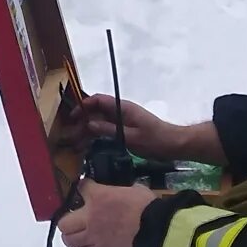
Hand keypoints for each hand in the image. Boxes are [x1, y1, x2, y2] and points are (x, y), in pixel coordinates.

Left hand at [57, 181, 155, 246]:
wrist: (156, 233)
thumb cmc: (148, 209)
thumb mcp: (138, 191)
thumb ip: (129, 190)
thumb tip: (133, 190)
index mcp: (99, 196)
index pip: (81, 187)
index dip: (83, 187)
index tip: (85, 189)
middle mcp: (90, 216)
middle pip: (65, 221)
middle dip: (68, 220)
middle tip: (75, 220)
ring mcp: (93, 236)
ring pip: (69, 239)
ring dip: (70, 238)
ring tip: (74, 237)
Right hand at [60, 94, 215, 161]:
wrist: (175, 145)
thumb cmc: (156, 140)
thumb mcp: (131, 137)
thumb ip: (109, 130)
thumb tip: (89, 124)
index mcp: (123, 108)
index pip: (98, 100)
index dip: (84, 106)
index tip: (73, 117)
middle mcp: (121, 111)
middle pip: (96, 112)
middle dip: (82, 122)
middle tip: (71, 136)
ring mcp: (123, 120)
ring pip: (100, 122)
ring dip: (88, 131)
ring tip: (77, 145)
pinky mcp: (125, 129)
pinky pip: (107, 129)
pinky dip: (97, 136)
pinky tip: (89, 145)